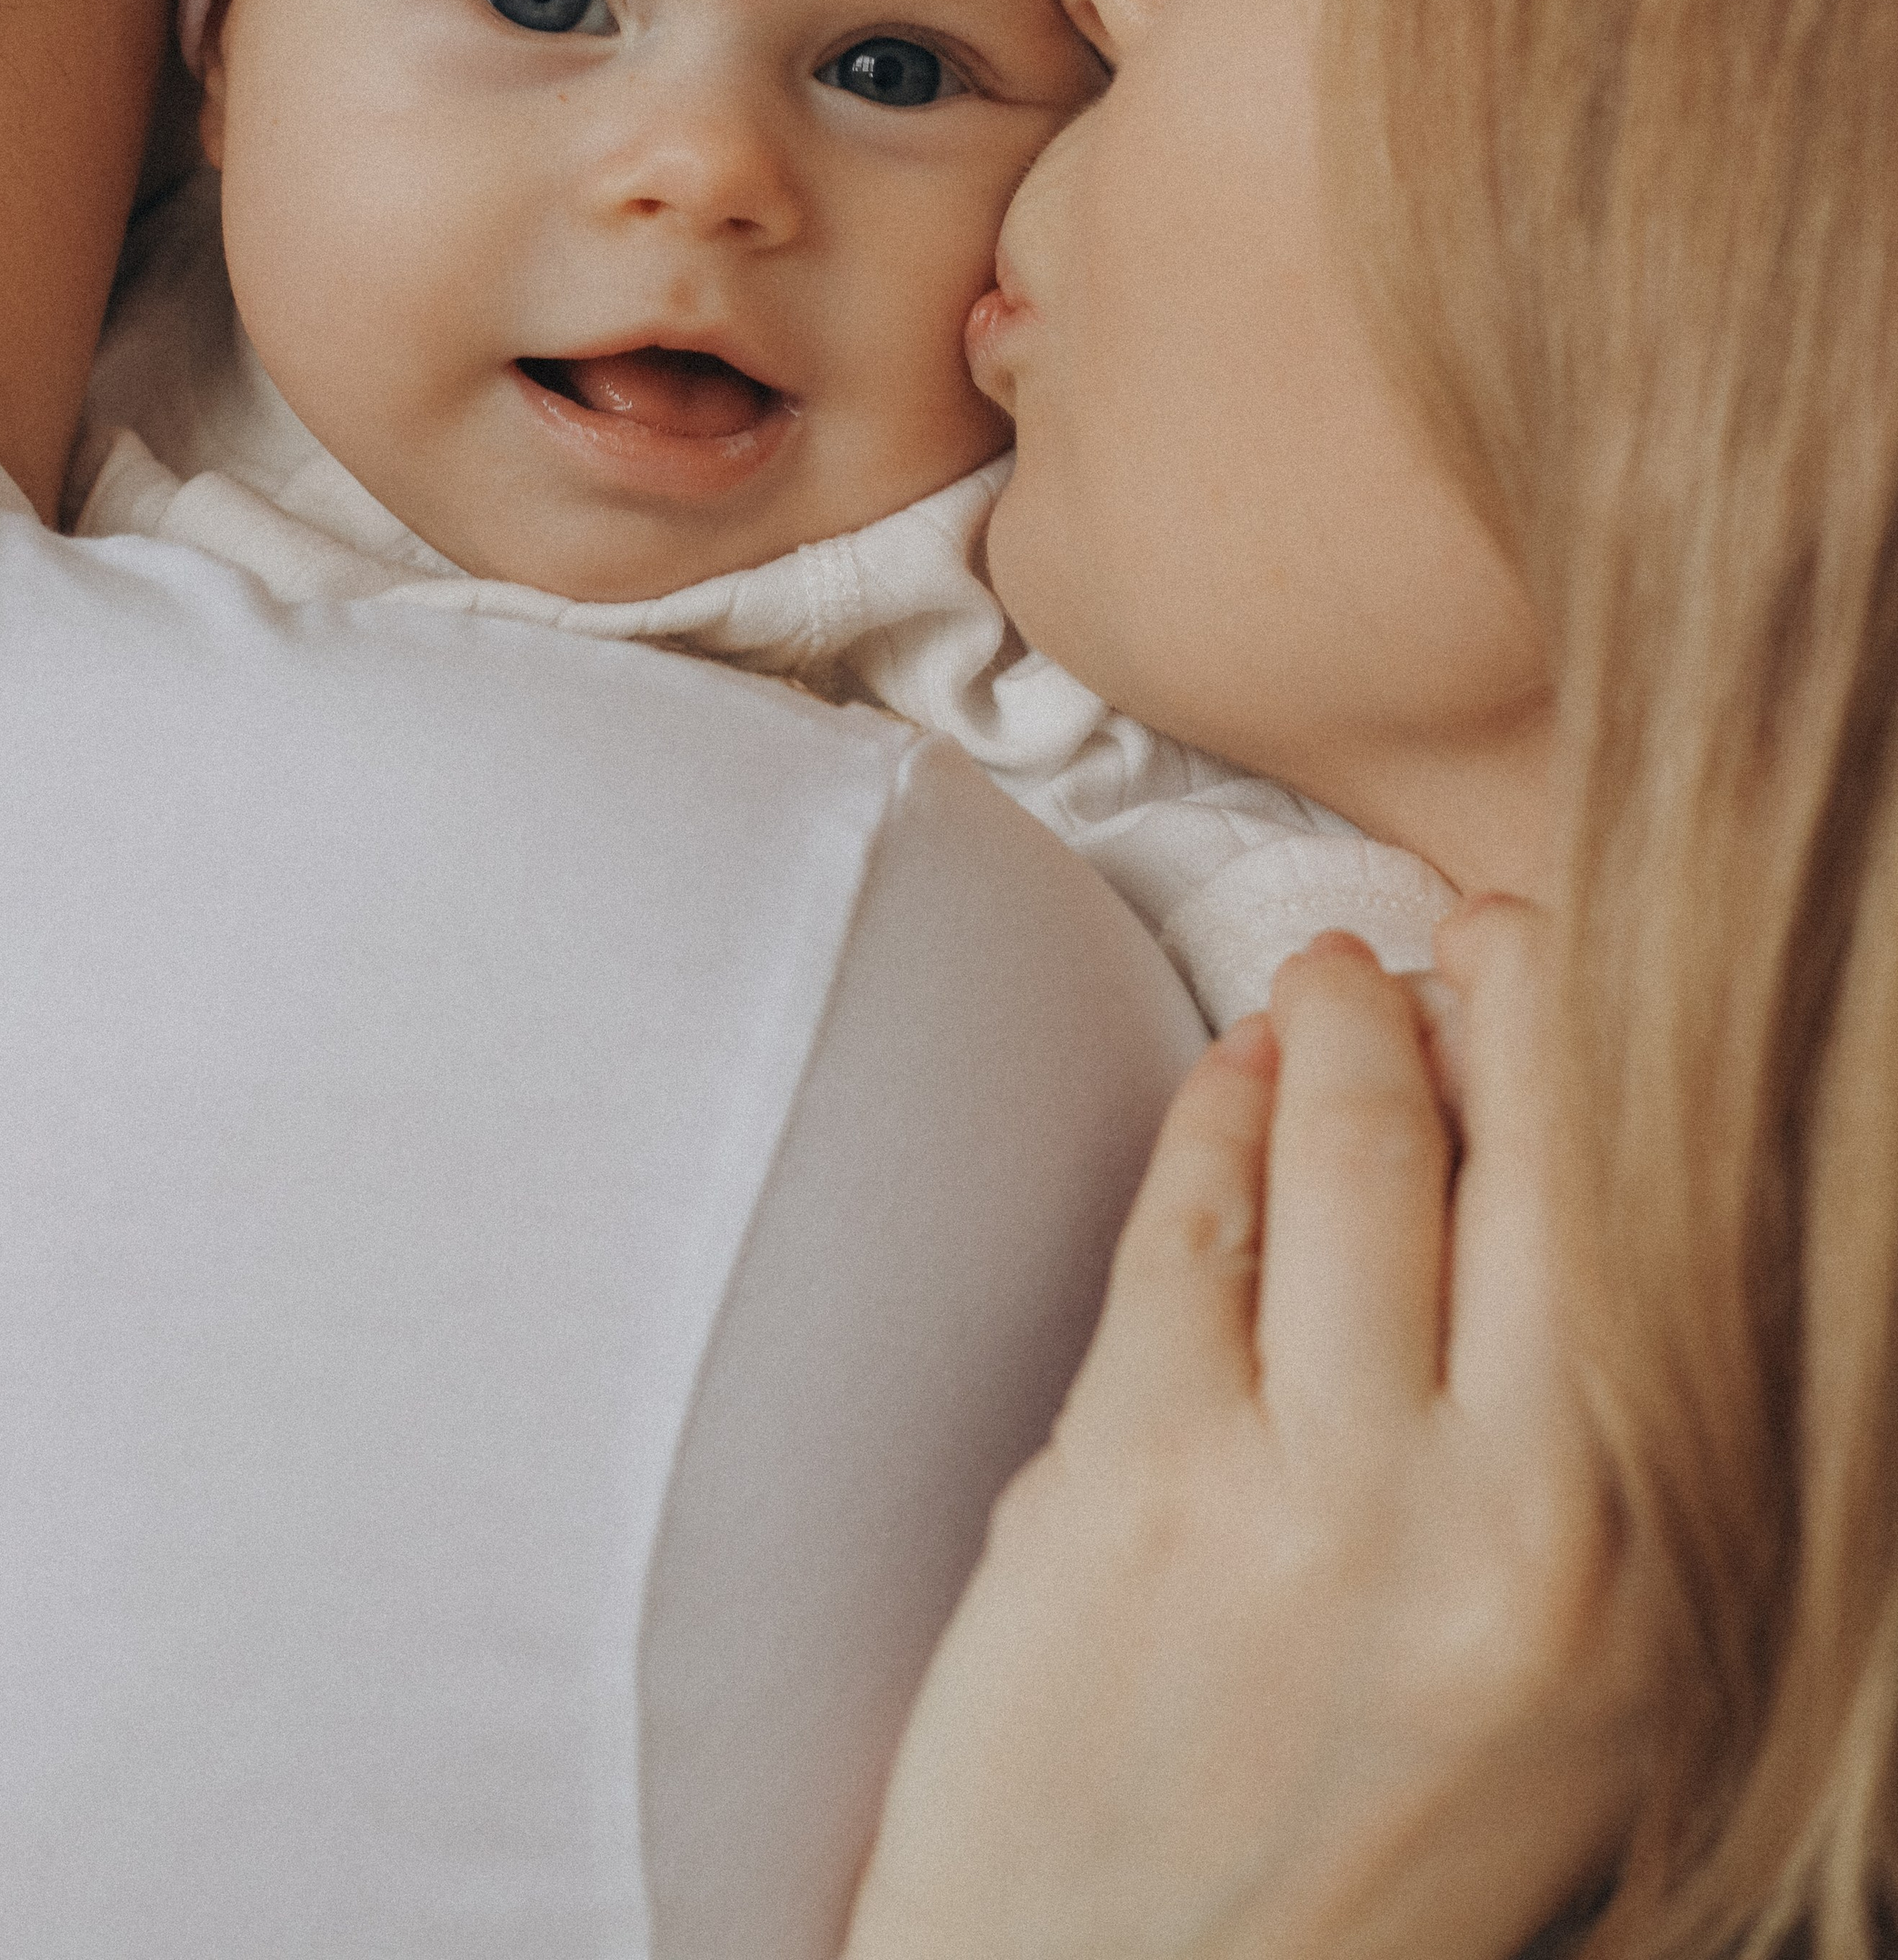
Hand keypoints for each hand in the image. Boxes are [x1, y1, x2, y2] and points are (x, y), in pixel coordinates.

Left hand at [842, 905, 1651, 1959]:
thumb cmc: (1352, 1850)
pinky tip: (1228, 1084)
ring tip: (1325, 985)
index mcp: (1645, 1578)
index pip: (1653, 1221)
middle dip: (1491, 990)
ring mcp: (1314, 1496)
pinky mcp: (1133, 1475)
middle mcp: (1512, 1526)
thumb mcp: (1561, 1688)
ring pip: (1347, 1144)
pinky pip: (1189, 1214)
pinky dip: (1213, 1115)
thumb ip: (1581, 1449)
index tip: (1558, 970)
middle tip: (1456, 936)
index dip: (1599, 1055)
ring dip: (1332, 1024)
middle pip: (1524, 1146)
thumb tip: (1554, 1179)